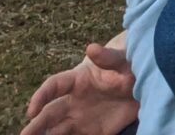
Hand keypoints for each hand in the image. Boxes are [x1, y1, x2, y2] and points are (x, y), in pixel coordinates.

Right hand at [20, 43, 137, 134]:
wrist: (142, 82)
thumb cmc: (128, 65)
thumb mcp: (122, 59)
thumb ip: (108, 56)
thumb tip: (91, 48)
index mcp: (77, 79)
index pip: (53, 86)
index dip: (40, 96)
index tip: (31, 110)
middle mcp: (74, 100)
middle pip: (49, 113)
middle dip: (35, 125)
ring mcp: (81, 117)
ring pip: (57, 130)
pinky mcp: (92, 132)